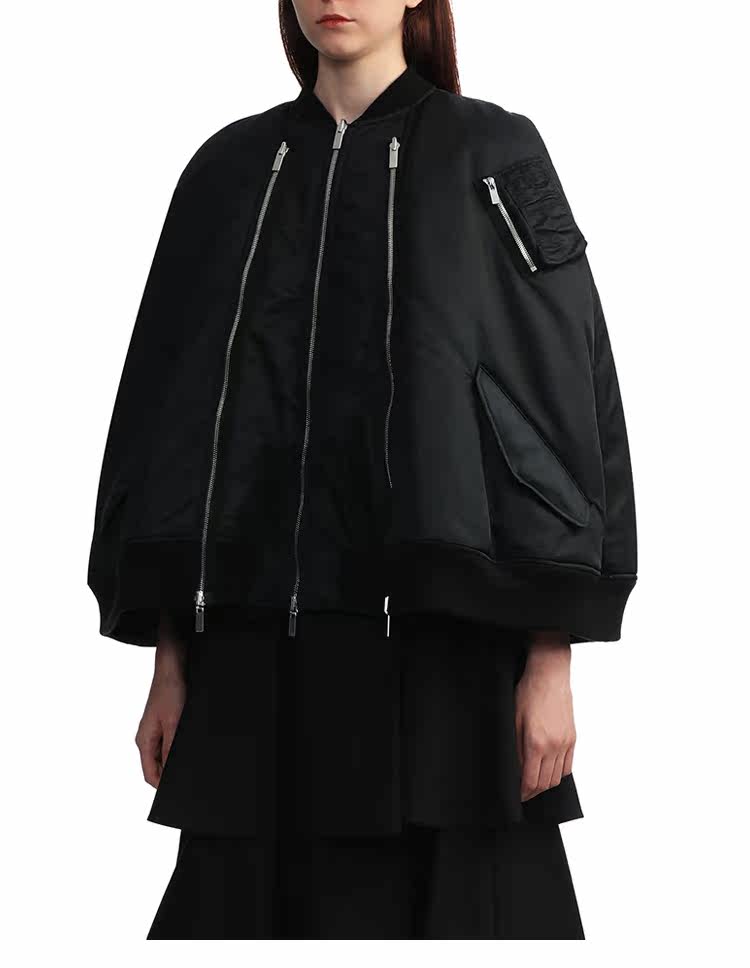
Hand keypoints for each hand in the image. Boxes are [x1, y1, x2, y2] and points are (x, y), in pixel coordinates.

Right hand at [135, 610, 186, 787]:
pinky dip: (179, 747)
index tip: (178, 794)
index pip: (150, 775)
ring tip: (192, 762)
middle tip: (189, 778)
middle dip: (171, 774)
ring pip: (165, 754)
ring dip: (176, 760)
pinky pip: (171, 742)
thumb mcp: (174, 723)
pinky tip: (191, 745)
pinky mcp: (165, 721)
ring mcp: (156, 729)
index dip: (163, 787)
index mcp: (144, 741)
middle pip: (157, 766)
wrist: (173, 664)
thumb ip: (170, 749)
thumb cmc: (170, 690)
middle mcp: (148, 737)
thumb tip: (171, 773)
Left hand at [515, 629, 575, 801]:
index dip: (523, 792)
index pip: (531, 780)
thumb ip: (516, 748)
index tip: (518, 796)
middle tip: (524, 793)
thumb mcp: (514, 720)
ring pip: (558, 777)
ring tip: (535, 784)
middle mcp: (553, 746)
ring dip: (546, 784)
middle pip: (545, 783)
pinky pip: (568, 765)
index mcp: (536, 743)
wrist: (550, 677)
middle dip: (534, 792)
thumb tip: (516, 768)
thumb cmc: (529, 693)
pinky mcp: (572, 738)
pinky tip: (549, 771)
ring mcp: (565, 743)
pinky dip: (558, 773)